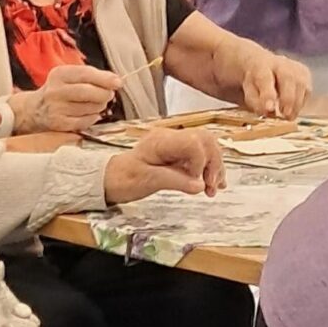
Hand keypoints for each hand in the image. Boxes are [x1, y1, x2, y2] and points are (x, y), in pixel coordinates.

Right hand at [14, 61, 121, 134]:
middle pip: (87, 92)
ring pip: (88, 108)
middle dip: (104, 94)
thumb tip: (115, 81)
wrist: (35, 110)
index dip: (104, 78)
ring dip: (99, 106)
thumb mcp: (70, 77)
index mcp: (59, 74)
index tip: (118, 82)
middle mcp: (55, 91)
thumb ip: (91, 76)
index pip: (85, 74)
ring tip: (97, 104)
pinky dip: (92, 118)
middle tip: (109, 95)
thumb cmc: (59, 91)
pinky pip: (84, 121)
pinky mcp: (59, 124)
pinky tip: (90, 114)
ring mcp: (56, 109)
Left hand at [103, 123, 222, 204]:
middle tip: (210, 187)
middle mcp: (172, 137)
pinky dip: (210, 169)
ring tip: (212, 189)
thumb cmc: (123, 179)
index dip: (201, 163)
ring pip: (208, 147)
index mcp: (162, 140)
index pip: (194, 143)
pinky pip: (202, 155)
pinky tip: (214, 183)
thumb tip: (200, 185)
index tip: (197, 181)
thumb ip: (174, 181)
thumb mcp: (147, 181)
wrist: (112, 179)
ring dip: (215, 168)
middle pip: (206, 141)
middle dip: (214, 164)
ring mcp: (177, 144)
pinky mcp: (180, 153)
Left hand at [229, 47, 310, 117]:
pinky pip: (306, 88)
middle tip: (285, 115)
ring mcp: (294, 66)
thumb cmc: (253, 81)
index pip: (265, 78)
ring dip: (297, 103)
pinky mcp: (304, 72)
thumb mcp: (247, 90)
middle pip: (288, 78)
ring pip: (301, 83)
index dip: (268, 94)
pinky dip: (301, 101)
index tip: (269, 109)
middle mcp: (279, 63)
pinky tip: (293, 110)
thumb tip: (268, 112)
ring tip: (289, 117)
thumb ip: (255, 101)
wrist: (260, 63)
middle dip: (288, 98)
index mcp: (260, 65)